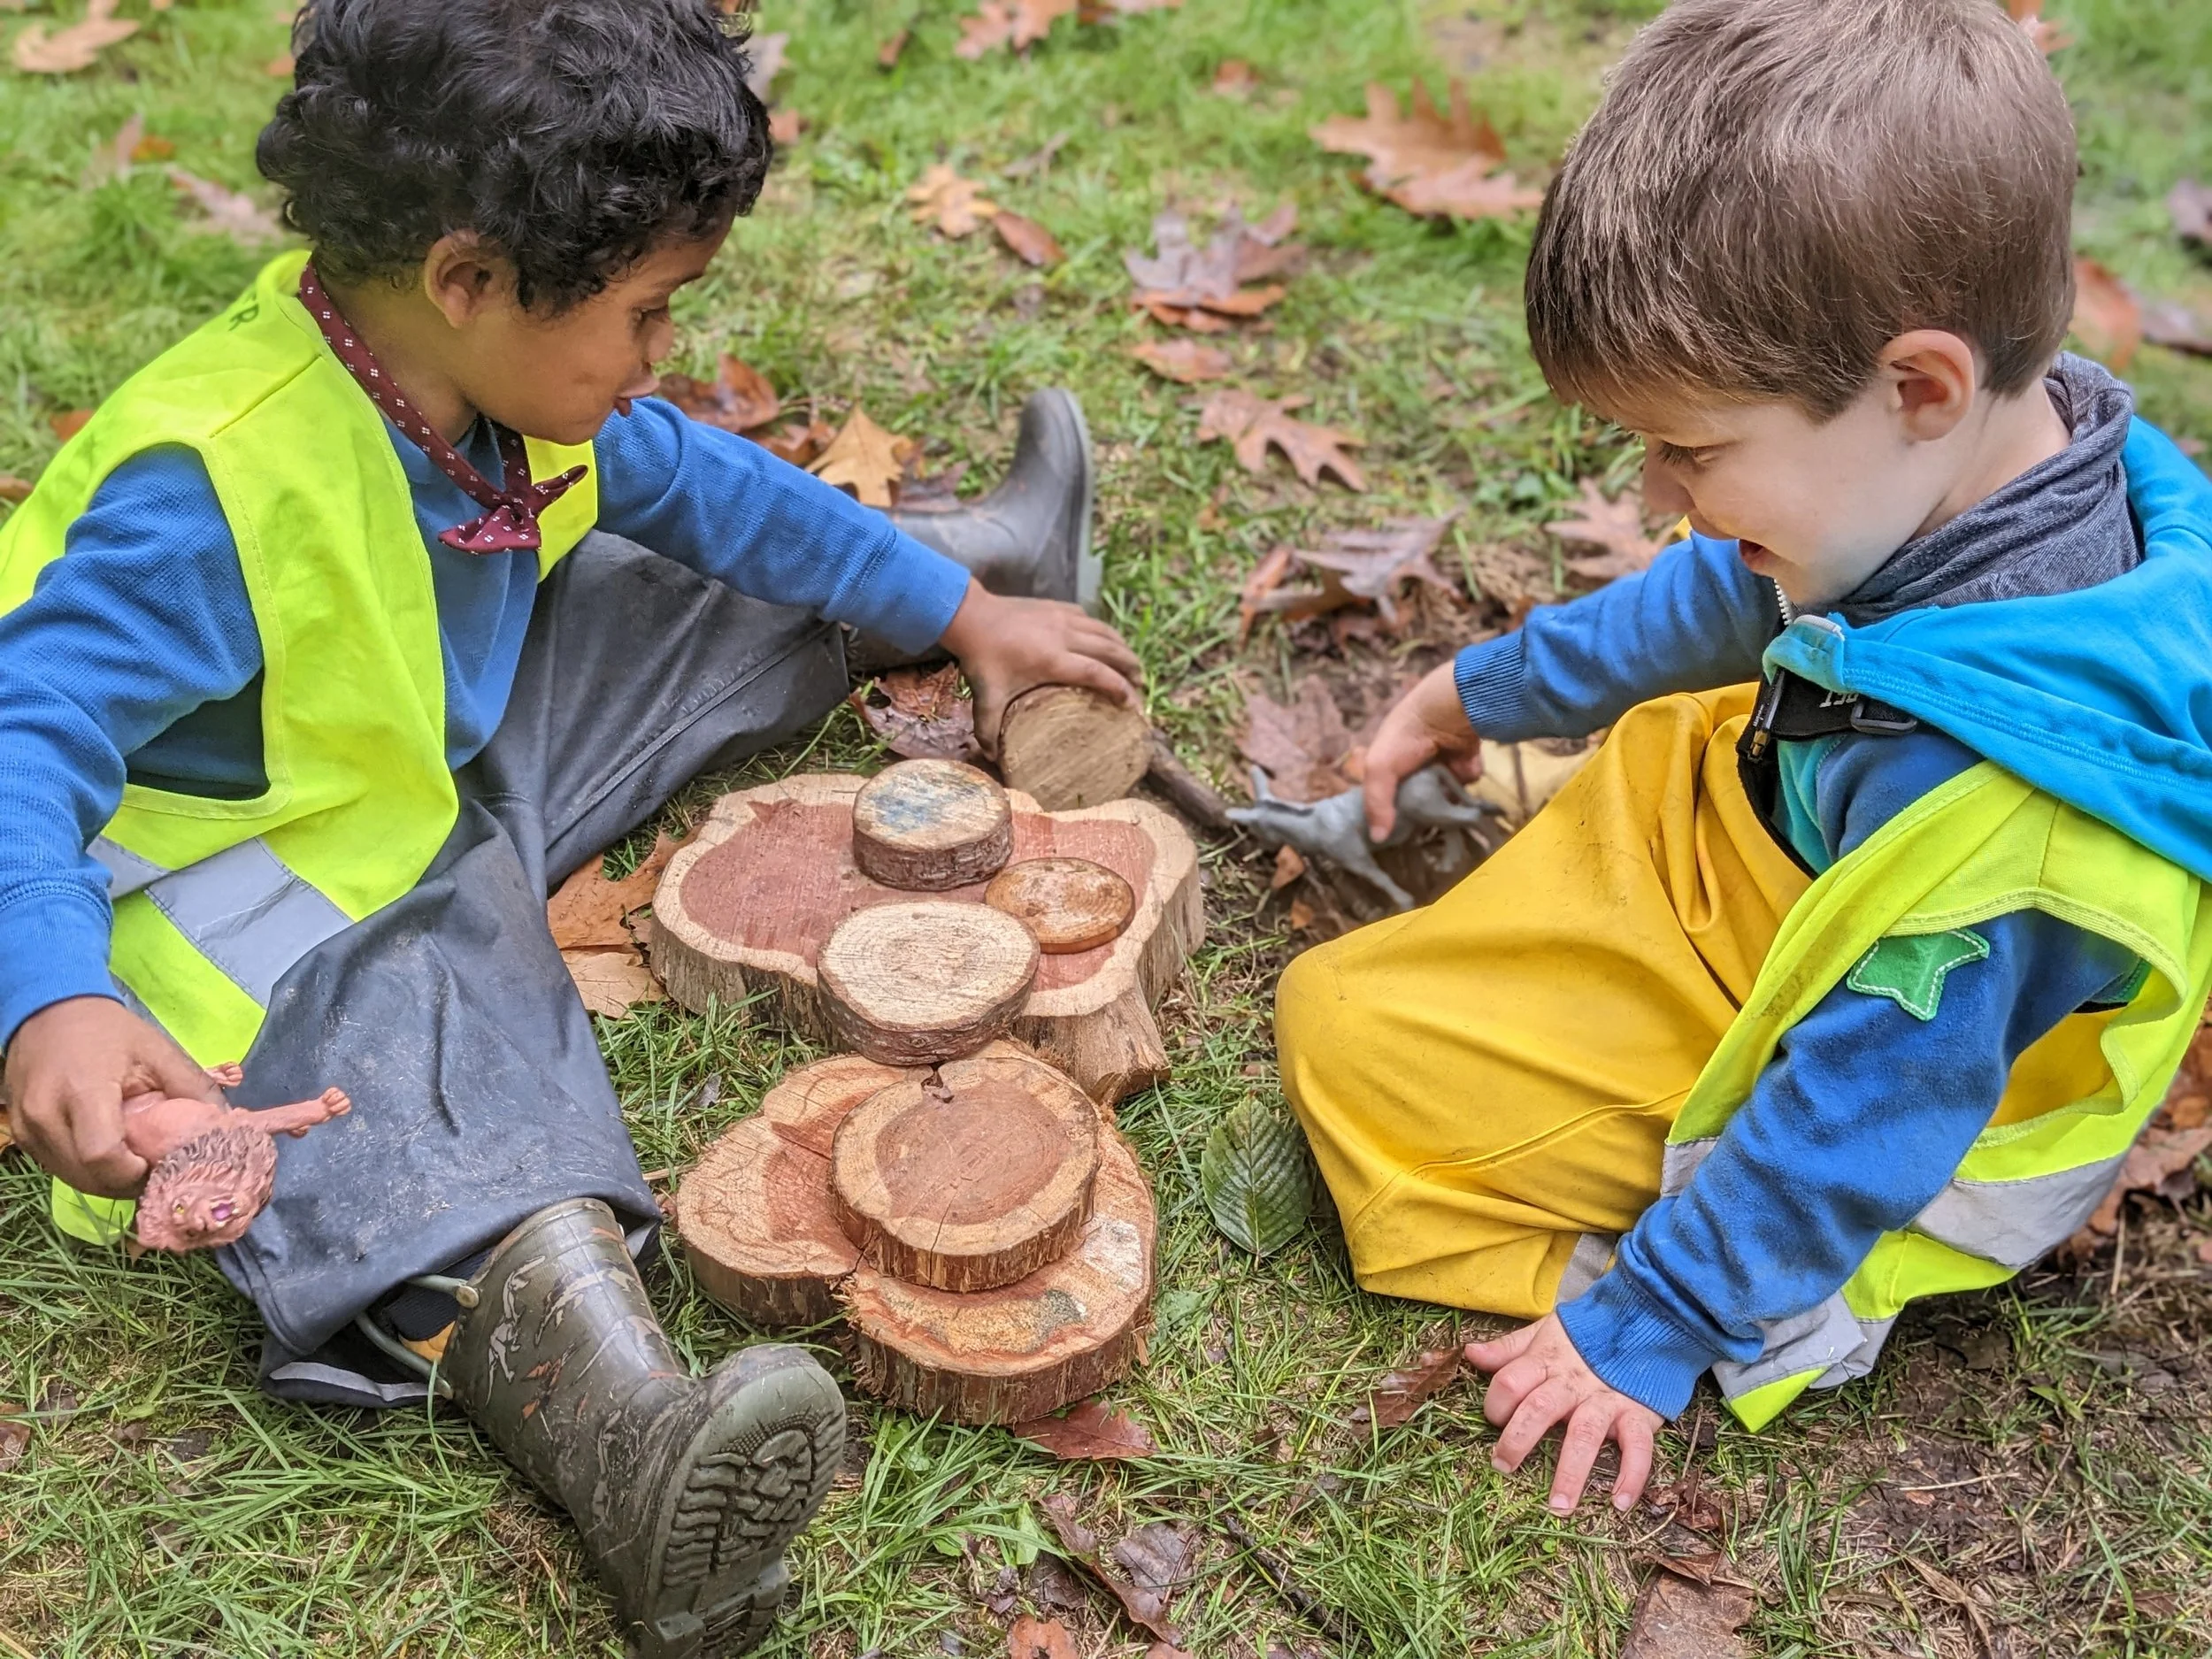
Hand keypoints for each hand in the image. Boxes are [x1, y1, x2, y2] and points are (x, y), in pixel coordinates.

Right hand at [3, 996, 222, 1197]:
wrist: (49, 1010)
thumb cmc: (107, 1030)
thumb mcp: (157, 1051)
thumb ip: (193, 1089)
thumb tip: (226, 1125)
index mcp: (83, 1092)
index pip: (103, 1155)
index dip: (134, 1171)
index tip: (157, 1163)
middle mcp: (45, 1115)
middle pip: (88, 1176)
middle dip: (126, 1182)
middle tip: (155, 1169)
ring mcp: (27, 1128)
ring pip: (72, 1177)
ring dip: (106, 1180)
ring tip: (135, 1162)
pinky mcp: (20, 1134)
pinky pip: (57, 1167)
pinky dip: (85, 1170)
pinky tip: (109, 1155)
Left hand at [938, 580, 1142, 756]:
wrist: (969, 615)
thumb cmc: (980, 658)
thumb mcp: (986, 696)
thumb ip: (989, 728)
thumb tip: (994, 758)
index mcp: (1053, 660)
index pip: (1099, 674)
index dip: (1120, 689)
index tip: (1132, 705)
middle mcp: (1065, 636)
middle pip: (1112, 650)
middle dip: (1131, 668)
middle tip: (1140, 685)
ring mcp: (1062, 618)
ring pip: (1105, 631)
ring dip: (1122, 647)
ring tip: (1131, 663)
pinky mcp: (1056, 607)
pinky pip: (1089, 619)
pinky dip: (1101, 631)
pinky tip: (1103, 640)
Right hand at [1361, 658, 1481, 839]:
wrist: (1448, 711)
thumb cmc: (1406, 736)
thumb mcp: (1379, 767)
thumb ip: (1377, 803)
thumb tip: (1377, 839)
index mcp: (1390, 765)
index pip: (1385, 796)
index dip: (1385, 815)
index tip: (1389, 838)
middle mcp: (1416, 768)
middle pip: (1415, 803)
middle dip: (1417, 817)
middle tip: (1419, 836)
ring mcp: (1442, 770)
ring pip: (1441, 801)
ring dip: (1443, 808)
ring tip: (1444, 823)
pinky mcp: (1466, 769)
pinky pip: (1464, 792)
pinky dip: (1464, 792)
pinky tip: (1464, 802)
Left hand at [1466, 1314, 1663, 1513]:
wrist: (1644, 1325)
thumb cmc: (1585, 1339)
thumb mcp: (1544, 1334)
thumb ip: (1509, 1349)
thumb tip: (1471, 1353)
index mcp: (1546, 1361)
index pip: (1511, 1381)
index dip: (1496, 1403)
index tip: (1493, 1421)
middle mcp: (1574, 1383)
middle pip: (1540, 1408)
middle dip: (1519, 1440)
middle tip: (1503, 1467)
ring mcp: (1607, 1399)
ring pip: (1585, 1434)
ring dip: (1571, 1472)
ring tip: (1558, 1507)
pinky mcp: (1638, 1414)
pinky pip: (1637, 1447)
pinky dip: (1632, 1475)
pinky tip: (1620, 1503)